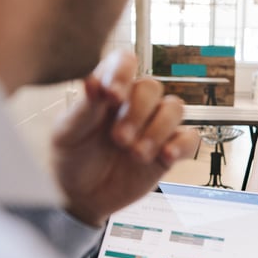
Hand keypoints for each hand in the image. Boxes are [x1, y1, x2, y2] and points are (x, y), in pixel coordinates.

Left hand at [51, 49, 199, 225]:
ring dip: (157, 130)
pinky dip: (181, 145)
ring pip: (174, 108)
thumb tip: (93, 82)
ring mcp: (153, 126)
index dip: (123, 72)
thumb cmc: (71, 157)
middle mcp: (134, 103)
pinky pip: (190, 138)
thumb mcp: (67, 133)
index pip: (124, 62)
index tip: (112, 95)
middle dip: (137, 113)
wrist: (82, 196)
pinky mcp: (168, 150)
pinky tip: (165, 156)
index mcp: (108, 90)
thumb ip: (83, 108)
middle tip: (119, 138)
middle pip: (152, 87)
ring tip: (136, 154)